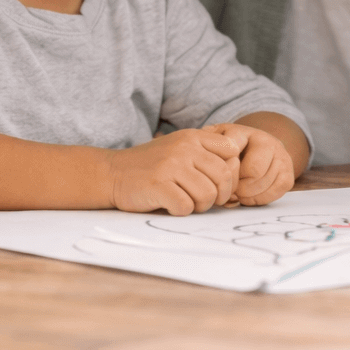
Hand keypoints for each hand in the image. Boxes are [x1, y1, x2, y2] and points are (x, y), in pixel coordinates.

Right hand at [109, 128, 241, 214]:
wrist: (112, 173)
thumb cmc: (152, 165)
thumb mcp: (179, 147)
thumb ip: (206, 153)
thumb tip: (238, 172)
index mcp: (193, 137)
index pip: (232, 152)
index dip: (231, 173)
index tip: (218, 183)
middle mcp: (184, 148)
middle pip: (224, 177)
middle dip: (219, 195)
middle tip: (204, 200)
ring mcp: (170, 165)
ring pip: (207, 195)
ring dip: (200, 206)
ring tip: (186, 202)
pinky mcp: (158, 185)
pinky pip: (186, 207)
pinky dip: (181, 212)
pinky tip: (170, 205)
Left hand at [207, 122, 295, 205]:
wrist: (254, 150)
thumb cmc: (226, 152)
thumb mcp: (211, 144)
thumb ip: (205, 150)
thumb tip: (204, 165)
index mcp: (242, 132)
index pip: (233, 153)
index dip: (224, 172)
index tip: (217, 176)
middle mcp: (266, 140)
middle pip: (253, 172)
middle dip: (237, 185)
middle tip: (228, 189)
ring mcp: (280, 156)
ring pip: (264, 184)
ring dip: (247, 194)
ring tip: (237, 192)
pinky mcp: (288, 173)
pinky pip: (275, 192)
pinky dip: (259, 199)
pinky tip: (249, 195)